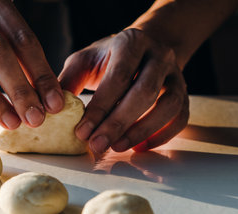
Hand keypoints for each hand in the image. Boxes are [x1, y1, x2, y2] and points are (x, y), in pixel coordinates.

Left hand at [59, 28, 188, 152]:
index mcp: (131, 43)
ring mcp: (175, 75)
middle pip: (145, 92)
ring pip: (168, 106)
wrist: (147, 48)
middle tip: (97, 145)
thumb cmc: (111, 58)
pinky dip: (162, 135)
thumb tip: (53, 108)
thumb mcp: (86, 60)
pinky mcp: (184, 93)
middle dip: (119, 123)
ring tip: (117, 147)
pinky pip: (180, 118)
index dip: (100, 107)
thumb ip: (69, 80)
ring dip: (142, 130)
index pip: (118, 77)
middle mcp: (159, 56)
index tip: (82, 132)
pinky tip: (139, 147)